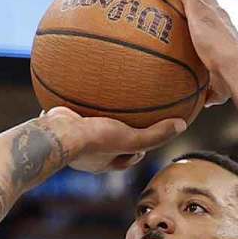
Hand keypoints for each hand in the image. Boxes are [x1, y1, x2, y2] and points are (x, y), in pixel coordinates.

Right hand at [40, 107, 185, 173]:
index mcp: (103, 162)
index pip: (128, 158)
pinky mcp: (59, 121)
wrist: (55, 133)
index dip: (141, 147)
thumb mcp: (131, 139)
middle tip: (130, 116)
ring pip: (89, 123)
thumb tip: (182, 125)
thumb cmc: (93, 140)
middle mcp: (87, 152)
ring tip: (107, 94)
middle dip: (119, 130)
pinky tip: (85, 76)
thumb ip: (155, 135)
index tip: (151, 134)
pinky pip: (72, 105)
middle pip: (108, 141)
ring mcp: (71, 137)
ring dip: (98, 113)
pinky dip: (79, 95)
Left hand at [146, 0, 237, 107]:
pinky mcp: (199, 5)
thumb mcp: (219, 87)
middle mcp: (217, 12)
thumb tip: (204, 102)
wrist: (232, 66)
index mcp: (222, 27)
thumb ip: (210, 91)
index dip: (200, 5)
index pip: (211, 11)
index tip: (189, 5)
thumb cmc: (229, 79)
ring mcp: (208, 6)